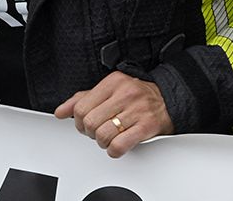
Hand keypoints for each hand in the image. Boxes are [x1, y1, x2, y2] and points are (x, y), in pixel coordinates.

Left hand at [54, 72, 174, 157]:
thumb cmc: (139, 97)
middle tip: (100, 132)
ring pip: (103, 135)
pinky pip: (119, 145)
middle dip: (91, 133)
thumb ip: (84, 99)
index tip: (87, 124)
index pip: (81, 107)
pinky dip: (114, 150)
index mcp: (114, 82)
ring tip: (111, 137)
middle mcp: (126, 93)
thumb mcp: (110, 90)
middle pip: (90, 123)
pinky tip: (118, 145)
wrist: (171, 100)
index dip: (79, 122)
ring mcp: (137, 109)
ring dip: (103, 142)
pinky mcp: (147, 125)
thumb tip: (61, 111)